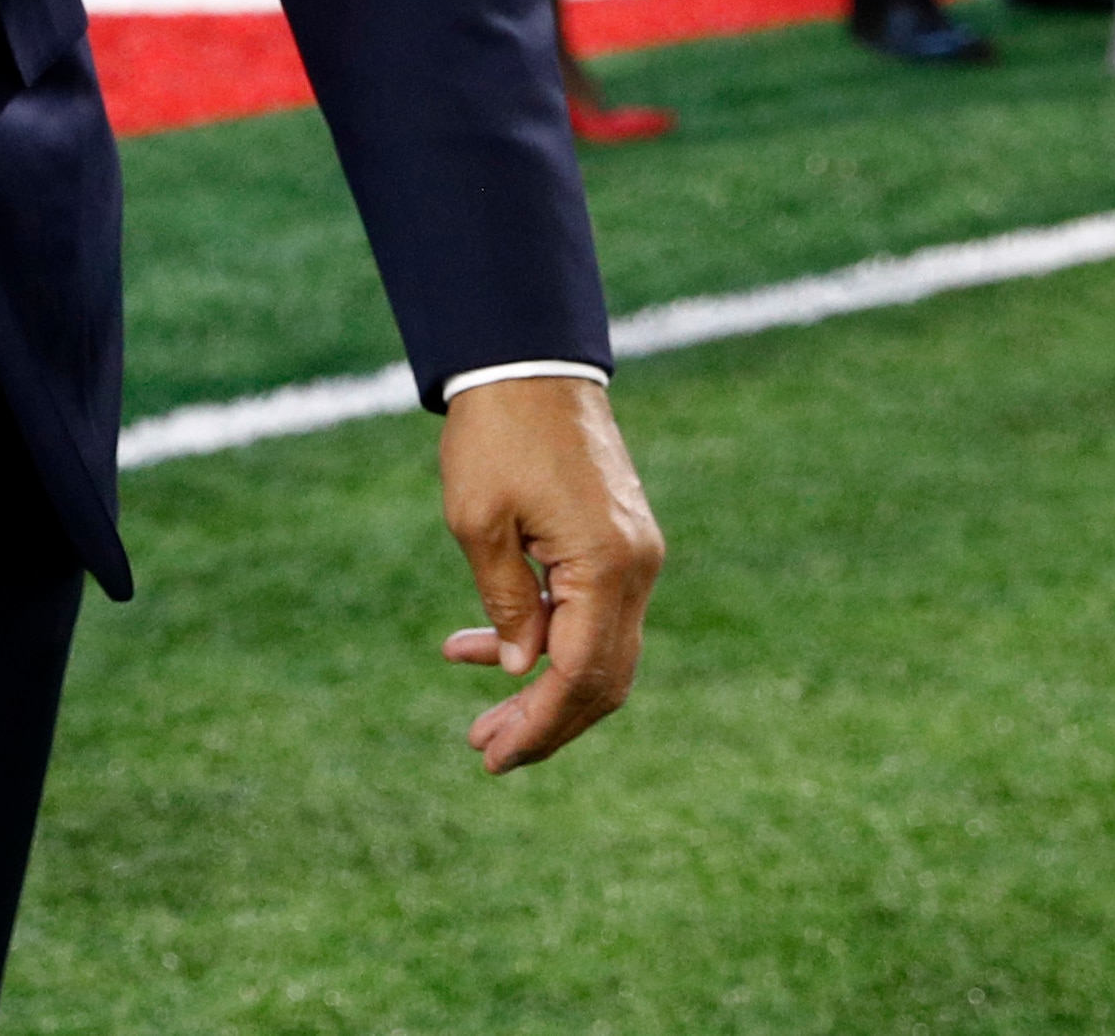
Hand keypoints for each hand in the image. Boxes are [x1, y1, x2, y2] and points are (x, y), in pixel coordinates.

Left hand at [436, 374, 661, 774]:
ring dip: (543, 684)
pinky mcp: (619, 540)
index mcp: (607, 567)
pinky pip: (590, 610)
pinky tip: (484, 648)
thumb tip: (519, 668)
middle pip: (602, 676)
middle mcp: (637, 568)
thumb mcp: (478, 520)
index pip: (581, 675)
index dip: (540, 724)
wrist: (529, 359)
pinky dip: (545, 636)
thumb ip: (504, 601)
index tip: (495, 756)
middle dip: (545, 720)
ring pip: (598, 648)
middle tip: (484, 749)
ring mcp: (634, 554)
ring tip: (482, 716)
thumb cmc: (495, 432)